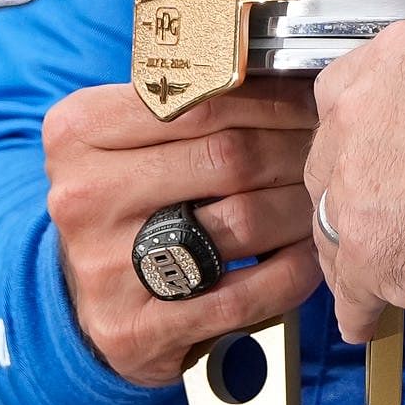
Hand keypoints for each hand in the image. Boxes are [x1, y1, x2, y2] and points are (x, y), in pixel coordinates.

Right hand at [44, 78, 321, 386]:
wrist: (74, 301)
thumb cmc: (119, 205)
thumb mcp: (124, 140)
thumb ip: (186, 105)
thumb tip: (287, 76)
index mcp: (78, 133)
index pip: (202, 102)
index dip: (272, 101)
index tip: (310, 103)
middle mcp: (83, 197)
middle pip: (229, 158)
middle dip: (296, 151)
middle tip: (330, 151)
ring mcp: (106, 267)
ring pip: (242, 222)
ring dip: (300, 209)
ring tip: (324, 200)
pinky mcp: (136, 329)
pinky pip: (242, 295)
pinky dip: (290, 274)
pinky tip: (309, 259)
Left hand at [304, 24, 404, 321]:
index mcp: (389, 63)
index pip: (338, 99)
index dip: (357, 138)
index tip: (369, 158)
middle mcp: (356, 118)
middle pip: (329, 167)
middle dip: (352, 195)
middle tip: (383, 218)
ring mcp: (354, 189)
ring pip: (332, 231)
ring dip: (354, 253)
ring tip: (378, 276)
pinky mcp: (367, 255)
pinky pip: (351, 291)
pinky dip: (363, 308)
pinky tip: (371, 317)